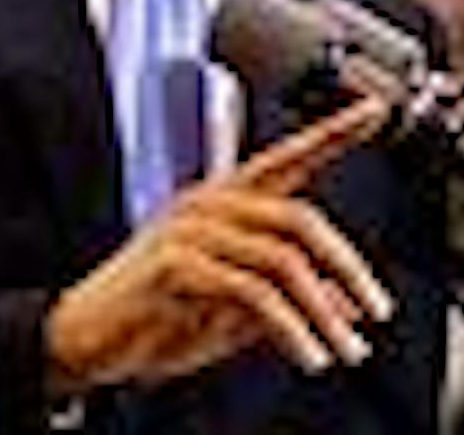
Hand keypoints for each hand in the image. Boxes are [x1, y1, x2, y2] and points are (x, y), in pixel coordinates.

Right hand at [45, 97, 395, 392]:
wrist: (87, 339)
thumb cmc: (153, 316)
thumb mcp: (233, 308)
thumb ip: (286, 296)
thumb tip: (344, 302)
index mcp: (224, 202)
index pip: (287, 157)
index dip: (333, 132)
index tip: (376, 110)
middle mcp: (208, 205)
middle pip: (299, 217)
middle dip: (347, 266)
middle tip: (376, 310)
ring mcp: (189, 232)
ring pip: (283, 260)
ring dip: (323, 313)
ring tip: (343, 349)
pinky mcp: (175, 265)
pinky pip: (253, 293)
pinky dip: (290, 329)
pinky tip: (305, 354)